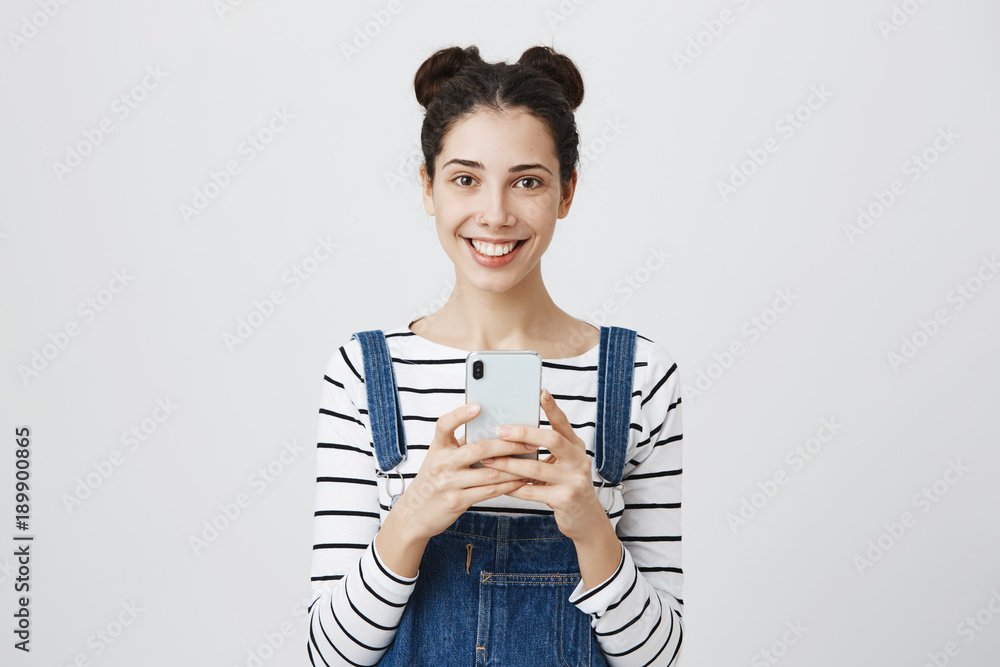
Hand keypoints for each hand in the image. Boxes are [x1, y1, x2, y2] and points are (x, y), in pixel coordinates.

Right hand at [390, 401, 532, 541]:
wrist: (414, 513)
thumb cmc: (434, 480)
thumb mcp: (440, 458)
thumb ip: (460, 446)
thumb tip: (494, 432)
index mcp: (438, 447)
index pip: (445, 425)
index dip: (460, 414)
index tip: (477, 406)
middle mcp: (442, 463)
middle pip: (480, 449)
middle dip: (508, 445)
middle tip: (528, 441)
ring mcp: (449, 483)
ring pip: (490, 472)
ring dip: (514, 467)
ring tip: (530, 461)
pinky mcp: (457, 501)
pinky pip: (489, 491)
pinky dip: (507, 485)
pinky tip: (519, 480)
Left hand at [481, 388, 608, 540]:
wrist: (585, 518)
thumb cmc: (567, 484)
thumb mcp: (564, 462)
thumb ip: (548, 448)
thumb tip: (514, 431)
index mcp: (576, 447)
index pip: (563, 423)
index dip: (552, 408)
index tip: (540, 392)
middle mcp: (578, 460)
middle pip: (551, 440)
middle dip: (524, 434)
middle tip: (500, 431)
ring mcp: (573, 480)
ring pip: (536, 467)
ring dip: (509, 463)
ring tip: (490, 459)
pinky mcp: (565, 499)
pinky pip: (532, 491)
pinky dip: (513, 487)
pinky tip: (499, 484)